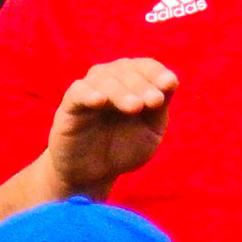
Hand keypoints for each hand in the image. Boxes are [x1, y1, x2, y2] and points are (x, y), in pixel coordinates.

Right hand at [47, 58, 176, 197]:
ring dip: (121, 91)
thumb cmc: (124, 149)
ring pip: (104, 79)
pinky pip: (78, 93)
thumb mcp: (150, 131)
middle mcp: (111, 80)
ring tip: (136, 106)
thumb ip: (160, 108)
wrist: (93, 174)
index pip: (146, 67)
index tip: (170, 84)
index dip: (158, 73)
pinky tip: (100, 100)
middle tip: (154, 101)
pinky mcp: (70, 105)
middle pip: (127, 71)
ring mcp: (90, 90)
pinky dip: (89, 94)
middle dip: (143, 85)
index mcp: (133, 82)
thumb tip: (171, 81)